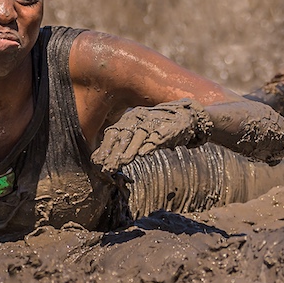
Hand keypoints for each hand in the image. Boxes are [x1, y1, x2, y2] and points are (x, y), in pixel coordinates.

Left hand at [91, 99, 210, 172]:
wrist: (186, 115)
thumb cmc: (158, 127)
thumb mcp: (138, 133)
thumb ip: (121, 144)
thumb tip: (98, 158)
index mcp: (129, 120)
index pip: (113, 133)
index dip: (105, 148)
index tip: (97, 164)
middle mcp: (140, 118)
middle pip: (124, 135)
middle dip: (115, 152)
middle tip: (107, 168)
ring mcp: (155, 121)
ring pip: (140, 135)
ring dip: (131, 149)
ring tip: (123, 161)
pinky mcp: (170, 127)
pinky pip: (159, 136)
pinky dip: (151, 144)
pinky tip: (144, 152)